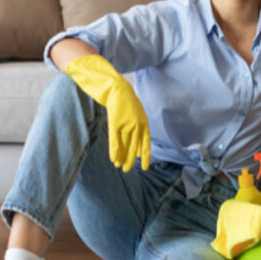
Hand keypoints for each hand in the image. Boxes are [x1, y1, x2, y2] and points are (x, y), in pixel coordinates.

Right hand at [65, 55, 150, 171]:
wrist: (118, 89)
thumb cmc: (128, 104)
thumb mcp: (137, 115)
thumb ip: (138, 130)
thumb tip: (138, 146)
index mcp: (144, 124)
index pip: (146, 143)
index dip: (146, 155)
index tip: (145, 167)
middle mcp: (137, 126)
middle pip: (134, 147)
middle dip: (131, 159)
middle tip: (127, 170)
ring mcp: (126, 125)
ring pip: (125, 145)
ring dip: (122, 157)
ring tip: (119, 166)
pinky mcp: (115, 123)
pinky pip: (115, 140)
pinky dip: (115, 151)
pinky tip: (114, 159)